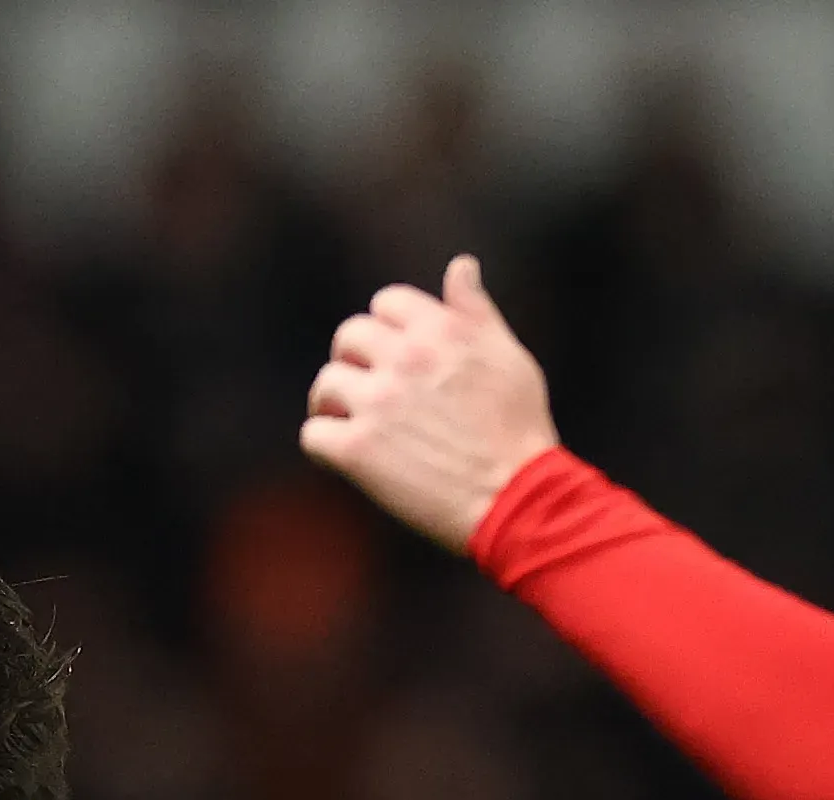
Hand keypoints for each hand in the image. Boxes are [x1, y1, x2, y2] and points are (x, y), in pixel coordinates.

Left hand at [301, 253, 559, 552]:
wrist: (516, 498)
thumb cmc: (520, 430)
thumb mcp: (509, 356)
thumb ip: (475, 311)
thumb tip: (460, 266)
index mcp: (440, 330)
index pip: (387, 303)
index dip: (387, 327)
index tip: (393, 352)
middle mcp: (404, 358)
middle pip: (349, 336)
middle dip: (354, 359)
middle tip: (365, 387)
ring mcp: (378, 403)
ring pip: (326, 383)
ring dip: (333, 401)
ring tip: (348, 422)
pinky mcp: (358, 450)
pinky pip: (313, 434)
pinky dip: (323, 445)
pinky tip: (341, 456)